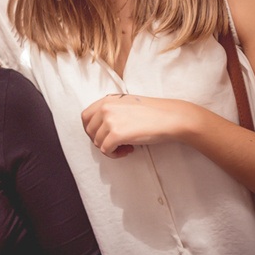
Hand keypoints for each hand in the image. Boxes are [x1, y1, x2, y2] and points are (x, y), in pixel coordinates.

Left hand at [81, 93, 198, 157]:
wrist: (169, 118)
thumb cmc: (152, 112)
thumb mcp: (127, 103)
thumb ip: (112, 110)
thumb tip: (101, 126)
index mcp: (107, 100)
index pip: (85, 116)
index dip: (91, 129)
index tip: (102, 135)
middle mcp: (105, 108)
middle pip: (89, 131)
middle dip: (100, 140)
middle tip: (115, 143)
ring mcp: (110, 121)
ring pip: (97, 142)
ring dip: (110, 148)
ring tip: (126, 146)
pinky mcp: (116, 134)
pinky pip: (106, 150)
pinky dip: (114, 154)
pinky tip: (129, 150)